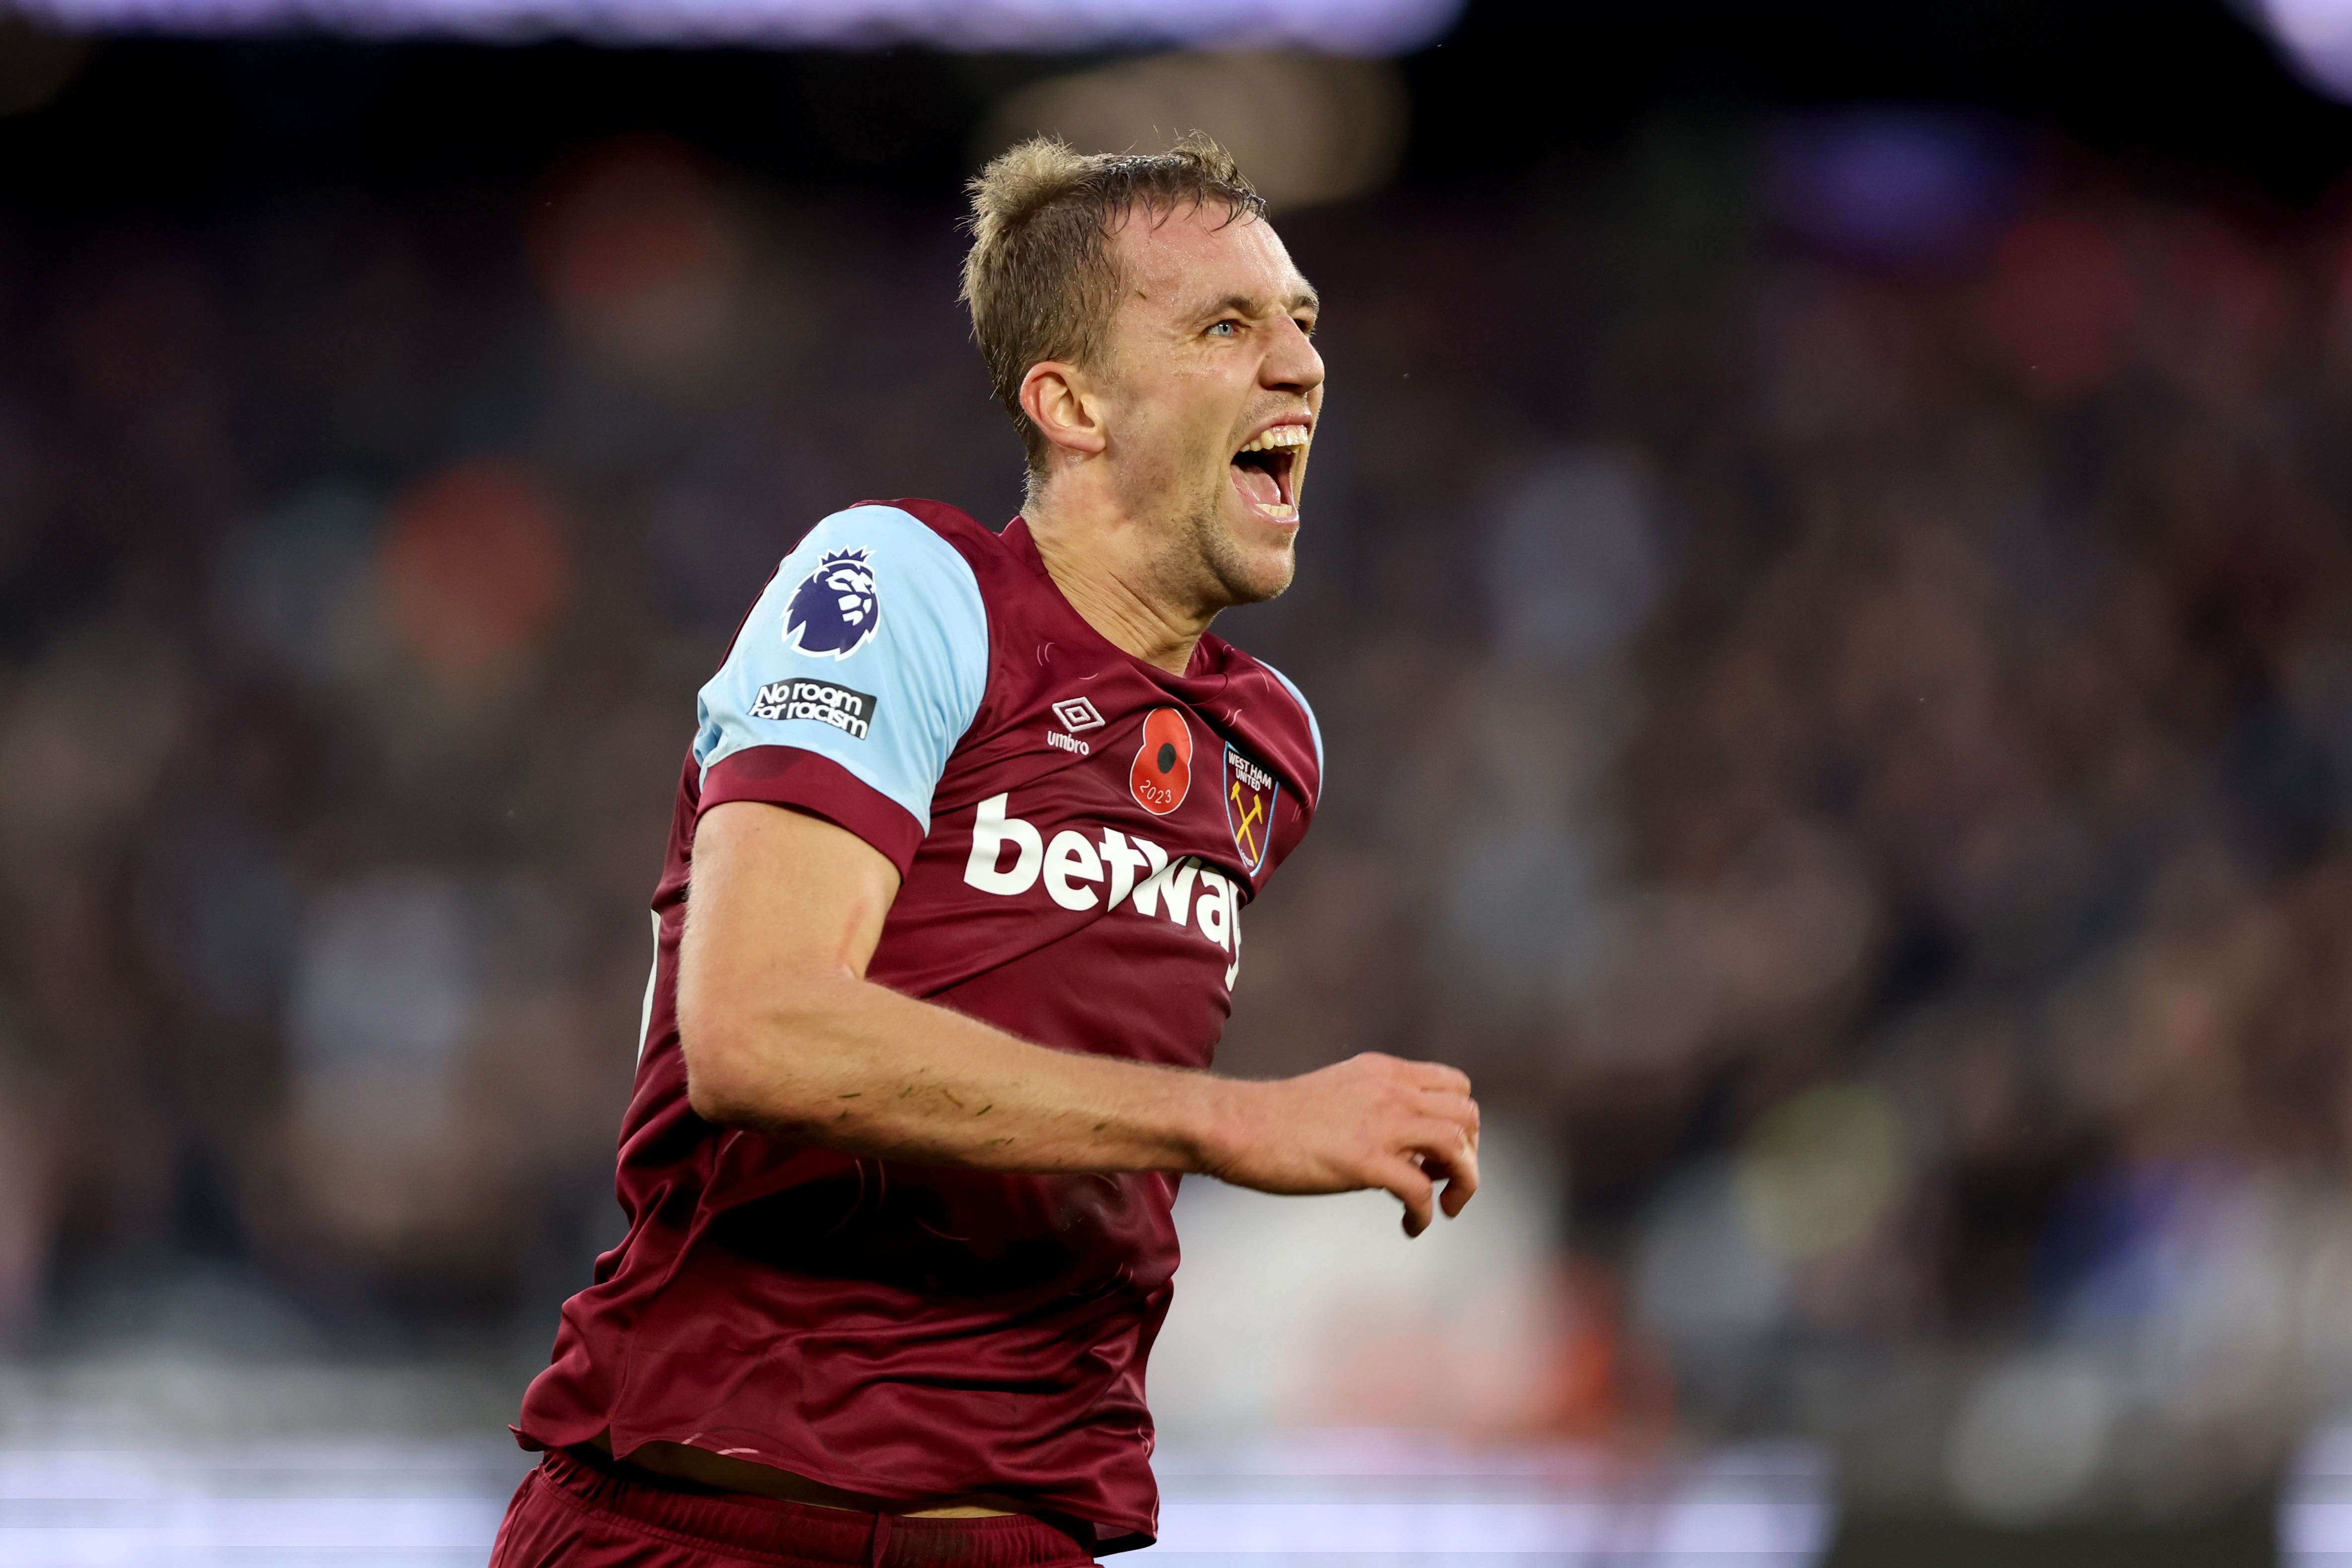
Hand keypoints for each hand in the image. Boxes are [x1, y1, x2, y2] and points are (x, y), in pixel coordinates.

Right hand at [1200, 1052, 1479, 1236]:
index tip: (1440, 1153)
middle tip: (1444, 1183)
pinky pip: (1421, 1190)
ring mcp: (1380, 1124)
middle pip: (1468, 1115)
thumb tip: (1403, 1143)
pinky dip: (1425, 1214)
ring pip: (1457, 1147)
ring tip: (1444, 1208)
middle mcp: (1390, 1092)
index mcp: (1384, 1072)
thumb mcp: (1338, 1092)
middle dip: (1469, 1155)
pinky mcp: (1364, 1160)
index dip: (1461, 1124)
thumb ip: (1374, 1105)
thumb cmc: (1276, 1118)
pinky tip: (1410, 1227)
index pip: (1456, 1085)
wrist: (1235, 1125)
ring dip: (1463, 1183)